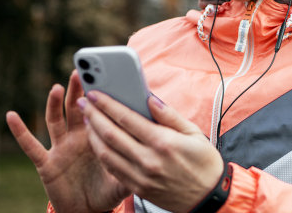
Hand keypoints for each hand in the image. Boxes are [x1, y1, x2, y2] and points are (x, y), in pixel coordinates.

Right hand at [6, 72, 129, 212]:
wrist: (88, 211)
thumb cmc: (107, 190)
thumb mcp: (124, 175)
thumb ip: (134, 162)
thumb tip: (154, 151)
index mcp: (98, 136)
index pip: (98, 111)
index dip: (100, 95)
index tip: (106, 75)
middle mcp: (78, 138)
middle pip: (76, 108)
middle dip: (78, 90)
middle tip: (80, 71)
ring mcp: (61, 148)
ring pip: (56, 121)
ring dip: (54, 104)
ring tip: (57, 87)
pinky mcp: (46, 163)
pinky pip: (31, 146)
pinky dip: (21, 131)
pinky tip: (11, 116)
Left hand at [78, 91, 223, 212]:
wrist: (208, 198)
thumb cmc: (204, 162)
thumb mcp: (193, 133)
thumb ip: (169, 115)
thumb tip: (149, 98)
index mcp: (163, 142)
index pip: (127, 118)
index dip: (107, 104)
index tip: (95, 93)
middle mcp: (148, 160)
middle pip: (110, 134)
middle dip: (93, 115)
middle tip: (83, 102)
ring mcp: (141, 176)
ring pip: (106, 153)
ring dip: (92, 134)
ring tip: (88, 120)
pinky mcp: (138, 188)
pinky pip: (112, 168)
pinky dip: (101, 153)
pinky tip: (98, 141)